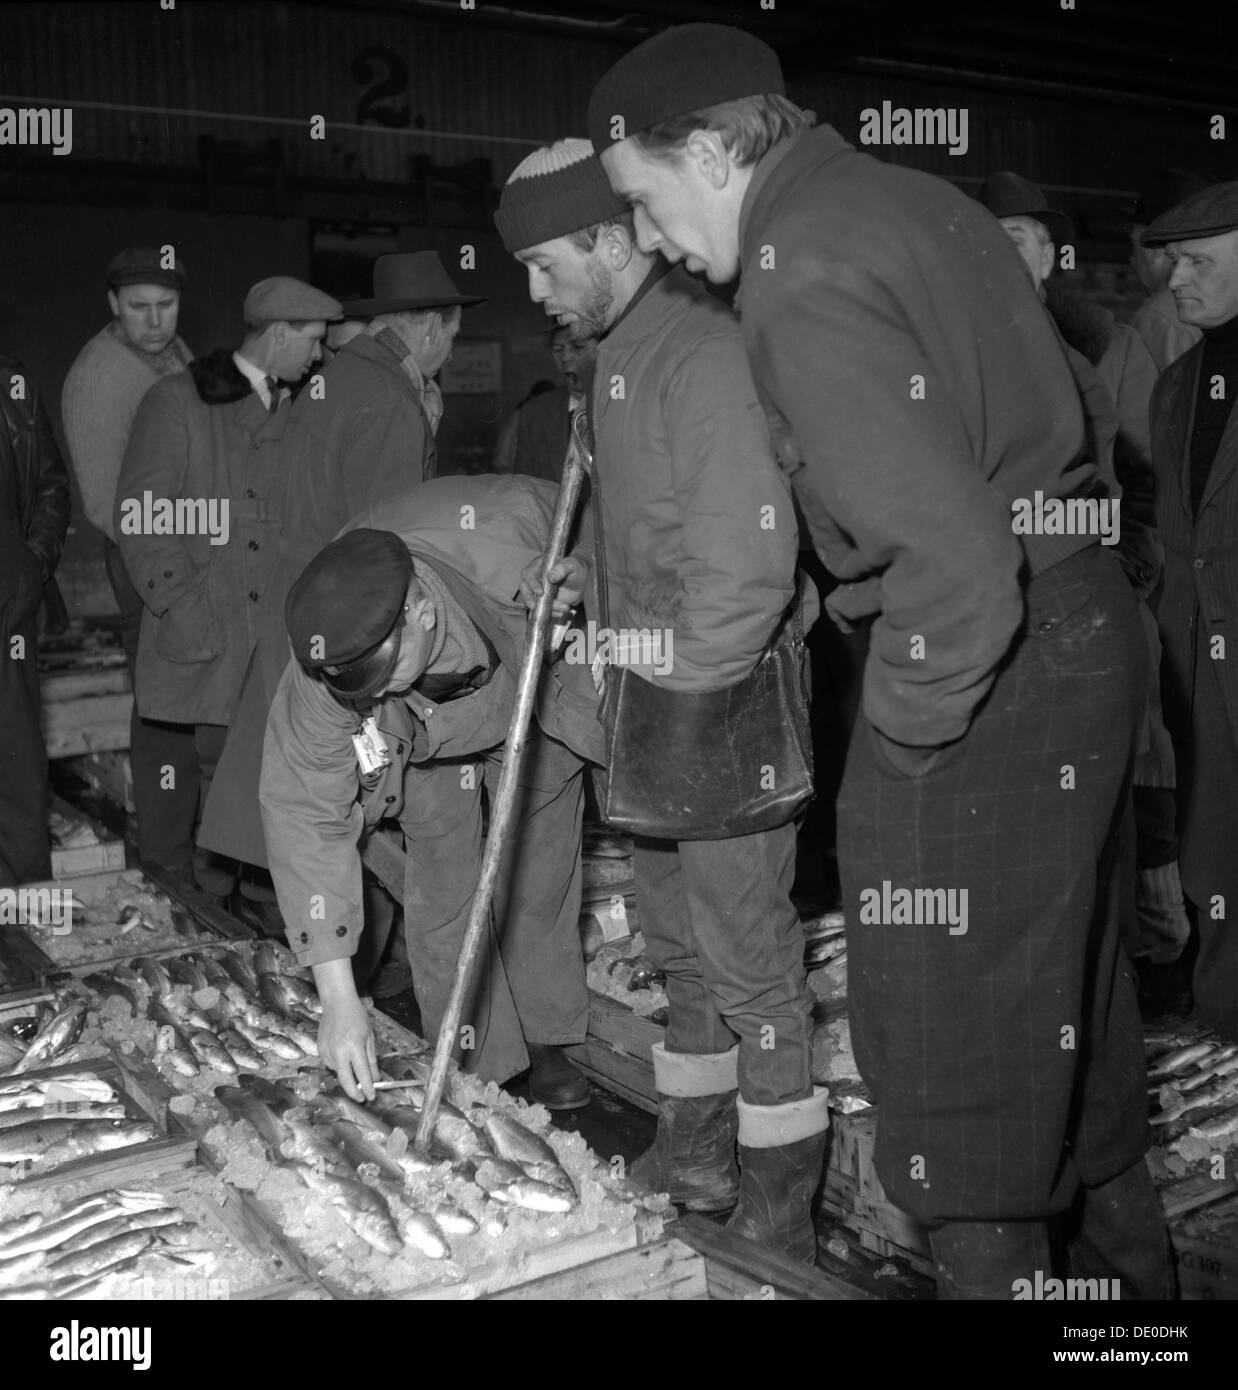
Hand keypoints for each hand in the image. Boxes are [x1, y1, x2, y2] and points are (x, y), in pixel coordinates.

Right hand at [312, 964, 376, 1100]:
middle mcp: (339, 1051)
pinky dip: (339, 1065)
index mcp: (354, 1046)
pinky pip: (331, 1065)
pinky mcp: (320, 1051)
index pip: (362, 1074)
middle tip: (362, 1099)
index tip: (371, 1097)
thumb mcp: (370, 1037)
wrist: (337, 1003)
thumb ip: (371, 1060)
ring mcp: (327, 1051)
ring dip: (348, 1075)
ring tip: (354, 1062)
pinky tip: (343, 1054)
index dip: (368, 1088)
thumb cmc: (357, 1017)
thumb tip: (375, 1079)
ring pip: (338, 1072)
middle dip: (354, 1093)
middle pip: (345, 1080)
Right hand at [519, 554, 588, 620]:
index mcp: (539, 566)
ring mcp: (539, 592)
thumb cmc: (576, 569)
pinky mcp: (544, 602)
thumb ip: (562, 568)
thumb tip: (551, 576)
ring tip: (564, 607)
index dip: (531, 584)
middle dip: (528, 599)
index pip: (528, 574)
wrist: (584, 582)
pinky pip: (542, 609)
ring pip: (533, 601)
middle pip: (524, 589)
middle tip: (535, 606)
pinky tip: (561, 612)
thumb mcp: (572, 565)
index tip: (540, 592)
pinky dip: (551, 613)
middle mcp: (536, 579)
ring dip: (545, 608)